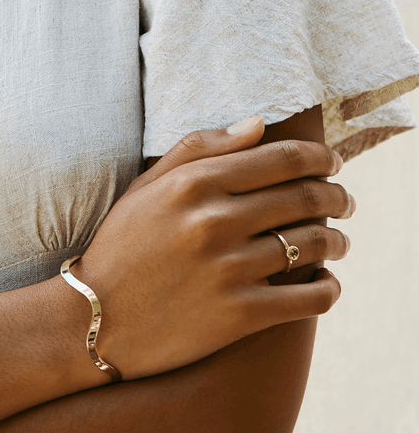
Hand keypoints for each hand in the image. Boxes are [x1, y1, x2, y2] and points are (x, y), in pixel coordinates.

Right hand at [73, 116, 349, 380]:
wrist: (97, 317)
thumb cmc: (123, 243)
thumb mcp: (148, 185)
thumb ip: (201, 148)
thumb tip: (258, 124)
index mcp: (194, 183)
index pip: (281, 159)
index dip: (319, 157)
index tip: (332, 162)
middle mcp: (215, 220)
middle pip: (304, 197)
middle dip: (336, 195)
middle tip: (344, 200)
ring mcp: (229, 268)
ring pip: (314, 244)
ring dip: (337, 240)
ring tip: (337, 242)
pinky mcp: (240, 314)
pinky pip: (310, 298)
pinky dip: (329, 288)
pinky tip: (325, 282)